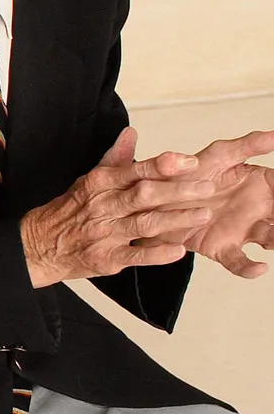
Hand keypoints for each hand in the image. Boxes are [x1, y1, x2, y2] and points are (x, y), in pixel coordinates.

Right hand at [19, 128, 218, 286]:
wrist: (37, 246)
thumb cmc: (69, 211)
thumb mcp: (88, 180)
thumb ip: (115, 159)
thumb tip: (132, 133)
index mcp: (100, 184)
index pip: (135, 170)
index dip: (163, 165)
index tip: (189, 161)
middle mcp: (103, 207)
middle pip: (144, 196)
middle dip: (178, 191)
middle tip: (207, 187)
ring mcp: (104, 234)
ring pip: (145, 224)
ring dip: (176, 219)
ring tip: (203, 214)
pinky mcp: (106, 259)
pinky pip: (135, 257)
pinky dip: (156, 254)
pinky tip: (177, 251)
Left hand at [176, 129, 273, 277]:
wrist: (151, 199)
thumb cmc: (187, 173)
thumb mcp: (218, 155)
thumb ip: (248, 145)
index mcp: (263, 184)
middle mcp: (259, 209)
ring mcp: (242, 229)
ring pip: (272, 239)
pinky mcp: (221, 247)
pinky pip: (239, 260)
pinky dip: (250, 268)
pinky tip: (260, 268)